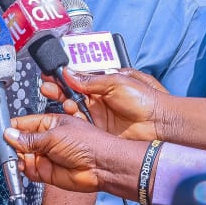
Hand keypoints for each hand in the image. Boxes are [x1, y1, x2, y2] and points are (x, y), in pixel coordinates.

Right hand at [0, 114, 144, 197]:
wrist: (102, 166)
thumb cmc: (88, 143)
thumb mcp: (55, 135)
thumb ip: (30, 138)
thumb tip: (10, 135)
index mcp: (49, 123)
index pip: (22, 124)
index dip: (6, 127)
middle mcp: (46, 140)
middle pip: (18, 141)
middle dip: (5, 144)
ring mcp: (45, 156)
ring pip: (21, 156)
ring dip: (12, 157)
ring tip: (4, 158)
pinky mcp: (46, 172)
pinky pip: (28, 170)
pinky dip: (21, 169)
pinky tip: (19, 166)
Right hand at [41, 68, 168, 140]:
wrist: (158, 122)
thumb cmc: (144, 99)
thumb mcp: (116, 82)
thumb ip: (91, 80)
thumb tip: (70, 73)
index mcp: (102, 84)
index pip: (76, 79)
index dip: (62, 77)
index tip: (50, 75)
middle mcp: (97, 100)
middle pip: (70, 94)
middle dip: (56, 90)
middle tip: (47, 87)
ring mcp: (96, 116)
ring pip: (72, 110)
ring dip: (62, 104)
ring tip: (59, 100)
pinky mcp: (97, 131)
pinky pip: (79, 125)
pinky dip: (71, 120)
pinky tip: (66, 115)